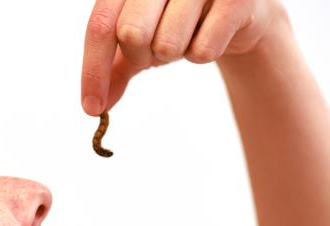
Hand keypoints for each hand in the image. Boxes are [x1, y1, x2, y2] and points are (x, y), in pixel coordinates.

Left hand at [80, 0, 285, 115]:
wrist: (238, 13)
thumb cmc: (181, 23)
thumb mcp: (140, 43)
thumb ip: (112, 69)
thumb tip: (94, 107)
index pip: (101, 24)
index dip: (93, 70)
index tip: (91, 108)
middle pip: (131, 34)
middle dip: (141, 56)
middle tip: (157, 50)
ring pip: (167, 44)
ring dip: (175, 53)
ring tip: (188, 35)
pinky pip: (202, 50)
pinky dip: (202, 54)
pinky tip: (212, 35)